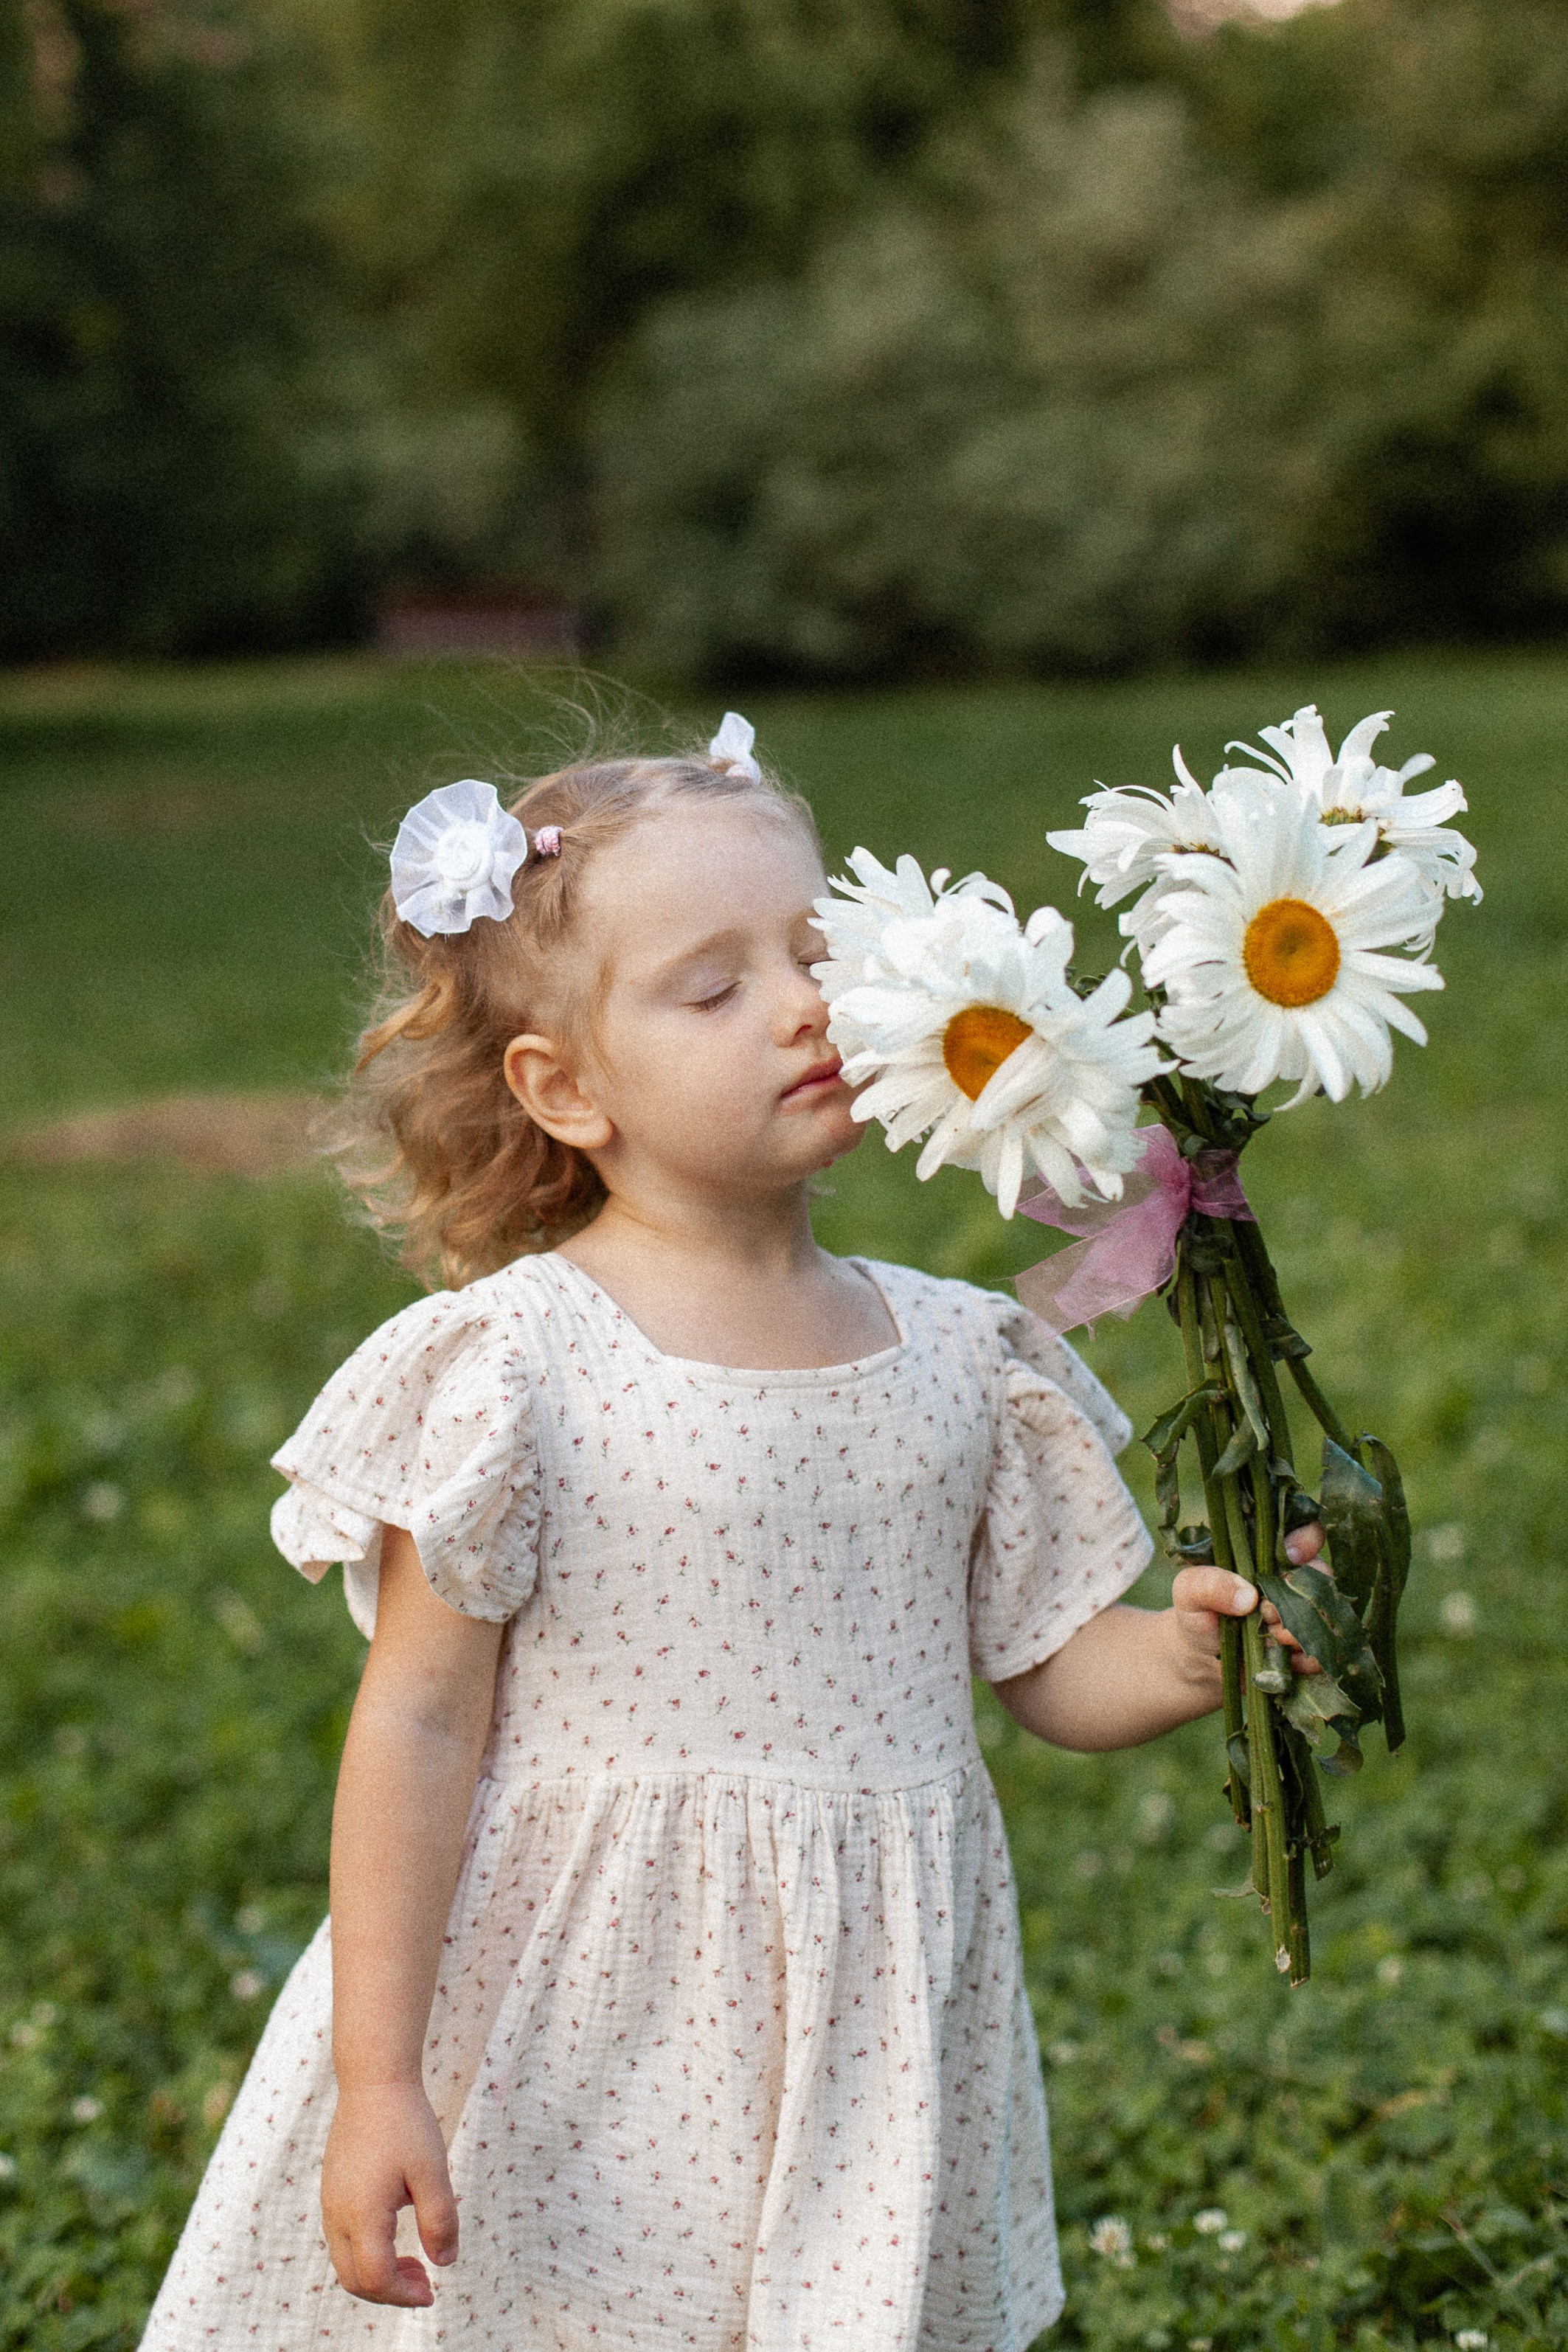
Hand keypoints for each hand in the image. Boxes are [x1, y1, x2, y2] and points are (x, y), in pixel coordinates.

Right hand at [322, 2081, 457, 2305]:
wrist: (373, 2081)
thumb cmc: (406, 2123)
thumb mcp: (432, 2173)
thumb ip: (439, 2221)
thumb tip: (444, 2263)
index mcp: (361, 2215)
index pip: (376, 2279)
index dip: (404, 2296)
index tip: (432, 2291)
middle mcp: (337, 2215)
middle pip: (354, 2279)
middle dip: (390, 2293)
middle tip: (425, 2283)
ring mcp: (330, 2203)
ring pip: (345, 2262)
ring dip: (377, 2274)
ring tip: (414, 2263)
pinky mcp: (332, 2191)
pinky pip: (342, 2239)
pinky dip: (366, 2253)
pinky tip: (396, 2234)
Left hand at [1169, 1521, 1327, 1688]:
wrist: (1203, 1660)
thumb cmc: (1197, 1613)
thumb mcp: (1189, 1593)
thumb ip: (1209, 1585)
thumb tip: (1250, 1597)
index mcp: (1268, 1554)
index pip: (1305, 1531)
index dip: (1306, 1539)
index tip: (1290, 1556)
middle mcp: (1294, 1580)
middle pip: (1321, 1576)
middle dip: (1297, 1597)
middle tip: (1268, 1614)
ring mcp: (1305, 1614)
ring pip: (1326, 1616)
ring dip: (1300, 1631)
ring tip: (1271, 1639)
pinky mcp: (1309, 1647)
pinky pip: (1324, 1651)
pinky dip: (1306, 1658)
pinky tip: (1283, 1660)